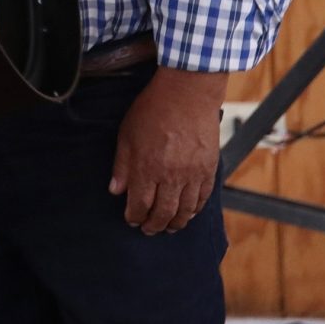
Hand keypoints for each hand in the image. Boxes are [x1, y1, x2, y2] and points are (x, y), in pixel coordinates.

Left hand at [109, 68, 227, 234]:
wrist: (187, 93)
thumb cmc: (152, 110)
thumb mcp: (127, 135)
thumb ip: (122, 165)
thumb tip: (115, 190)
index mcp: (147, 168)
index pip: (139, 205)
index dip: (134, 217)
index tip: (131, 220)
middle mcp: (170, 176)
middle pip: (163, 213)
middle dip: (154, 225)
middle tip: (149, 230)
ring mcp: (192, 174)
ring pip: (185, 210)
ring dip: (176, 222)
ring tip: (169, 227)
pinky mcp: (209, 169)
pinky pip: (203, 197)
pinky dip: (195, 209)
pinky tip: (189, 213)